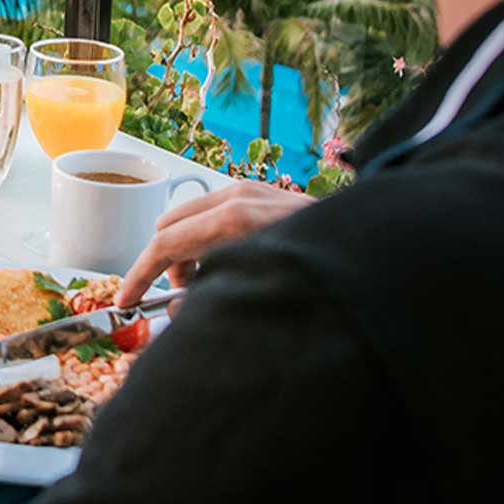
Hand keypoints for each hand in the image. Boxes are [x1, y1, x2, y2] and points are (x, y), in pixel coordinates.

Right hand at [112, 181, 313, 306]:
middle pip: (170, 225)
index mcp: (233, 218)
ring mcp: (251, 190)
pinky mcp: (263, 194)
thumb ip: (211, 296)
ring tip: (216, 284)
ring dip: (190, 254)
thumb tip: (180, 312)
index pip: (165, 243)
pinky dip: (211, 242)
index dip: (139, 275)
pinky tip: (236, 265)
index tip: (126, 300)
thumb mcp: (258, 287)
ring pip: (192, 219)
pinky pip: (217, 215)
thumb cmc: (319, 274)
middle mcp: (237, 196)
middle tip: (182, 297)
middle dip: (166, 263)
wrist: (377, 251)